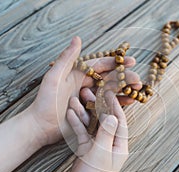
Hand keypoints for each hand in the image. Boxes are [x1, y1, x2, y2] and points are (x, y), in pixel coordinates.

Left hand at [26, 36, 140, 145]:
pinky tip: (130, 102)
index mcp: (79, 75)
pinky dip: (119, 103)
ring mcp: (89, 98)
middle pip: (109, 79)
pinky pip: (108, 106)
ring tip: (138, 90)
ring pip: (111, 92)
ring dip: (125, 90)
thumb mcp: (54, 77)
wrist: (40, 125)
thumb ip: (67, 58)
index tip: (131, 61)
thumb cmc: (44, 101)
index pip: (101, 66)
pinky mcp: (92, 111)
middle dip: (125, 78)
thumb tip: (78, 38)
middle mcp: (86, 85)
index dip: (116, 63)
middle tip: (138, 79)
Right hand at [62, 90, 127, 171]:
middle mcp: (110, 144)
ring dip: (84, 113)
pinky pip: (83, 134)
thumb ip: (106, 133)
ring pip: (92, 126)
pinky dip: (77, 124)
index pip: (120, 122)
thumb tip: (113, 116)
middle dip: (97, 107)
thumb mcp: (100, 153)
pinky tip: (71, 113)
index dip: (115, 107)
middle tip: (90, 93)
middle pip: (105, 121)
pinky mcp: (86, 150)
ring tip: (76, 99)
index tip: (110, 93)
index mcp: (119, 146)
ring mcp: (97, 146)